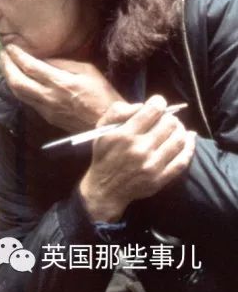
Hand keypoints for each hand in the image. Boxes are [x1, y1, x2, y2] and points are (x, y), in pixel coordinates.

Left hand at [0, 44, 121, 131]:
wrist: (107, 124)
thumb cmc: (101, 94)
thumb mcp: (87, 71)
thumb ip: (63, 63)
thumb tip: (43, 59)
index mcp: (60, 83)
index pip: (30, 67)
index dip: (16, 55)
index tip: (10, 46)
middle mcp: (48, 96)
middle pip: (17, 81)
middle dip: (6, 66)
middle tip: (2, 54)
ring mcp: (45, 109)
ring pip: (17, 93)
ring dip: (8, 77)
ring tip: (5, 65)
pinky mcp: (46, 116)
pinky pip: (25, 100)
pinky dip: (17, 88)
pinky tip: (16, 80)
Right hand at [78, 95, 196, 221]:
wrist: (106, 187)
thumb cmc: (104, 154)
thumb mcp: (101, 129)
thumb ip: (118, 111)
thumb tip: (142, 106)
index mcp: (125, 135)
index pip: (152, 111)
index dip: (158, 103)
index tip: (157, 104)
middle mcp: (141, 149)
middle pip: (169, 124)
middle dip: (169, 117)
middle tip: (166, 118)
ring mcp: (153, 165)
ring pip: (179, 140)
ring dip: (181, 129)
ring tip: (176, 127)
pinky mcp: (162, 178)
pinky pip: (183, 160)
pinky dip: (190, 146)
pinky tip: (189, 139)